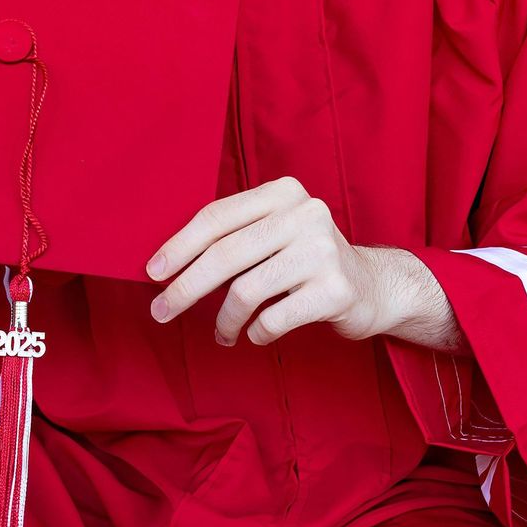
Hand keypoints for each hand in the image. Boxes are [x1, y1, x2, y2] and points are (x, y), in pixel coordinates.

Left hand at [144, 176, 386, 348]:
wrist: (373, 287)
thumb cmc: (306, 262)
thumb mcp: (275, 233)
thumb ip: (234, 236)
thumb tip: (166, 265)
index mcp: (284, 193)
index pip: (217, 217)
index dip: (179, 247)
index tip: (153, 273)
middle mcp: (306, 214)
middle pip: (225, 254)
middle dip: (185, 288)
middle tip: (162, 312)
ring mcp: (323, 251)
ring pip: (246, 291)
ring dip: (224, 321)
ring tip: (223, 334)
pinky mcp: (335, 290)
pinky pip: (272, 319)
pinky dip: (256, 332)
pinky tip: (257, 333)